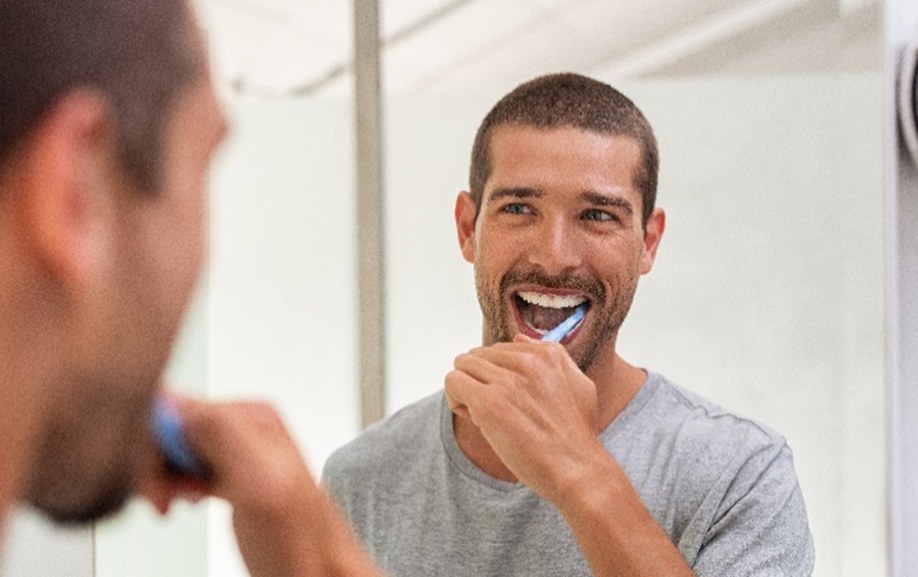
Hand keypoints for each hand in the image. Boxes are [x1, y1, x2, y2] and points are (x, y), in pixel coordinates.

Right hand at [142, 396, 380, 576]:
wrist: (319, 574)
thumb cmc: (301, 542)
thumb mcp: (260, 482)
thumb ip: (220, 435)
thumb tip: (174, 401)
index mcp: (252, 416)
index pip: (176, 406)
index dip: (153, 444)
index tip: (155, 481)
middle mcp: (246, 426)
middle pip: (171, 425)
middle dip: (155, 463)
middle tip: (163, 500)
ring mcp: (238, 451)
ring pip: (173, 447)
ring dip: (161, 476)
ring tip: (172, 503)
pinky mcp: (231, 474)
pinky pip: (185, 464)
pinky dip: (173, 484)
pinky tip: (183, 501)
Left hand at [444, 334, 603, 503]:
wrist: (578, 470)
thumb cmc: (577, 436)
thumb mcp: (578, 384)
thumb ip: (553, 357)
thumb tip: (519, 338)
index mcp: (548, 354)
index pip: (500, 349)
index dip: (498, 375)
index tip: (509, 399)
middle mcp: (527, 362)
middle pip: (478, 356)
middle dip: (479, 381)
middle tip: (495, 411)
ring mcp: (508, 381)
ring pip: (462, 366)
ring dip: (466, 391)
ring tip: (483, 416)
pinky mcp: (489, 402)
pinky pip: (453, 382)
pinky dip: (456, 400)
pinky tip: (475, 419)